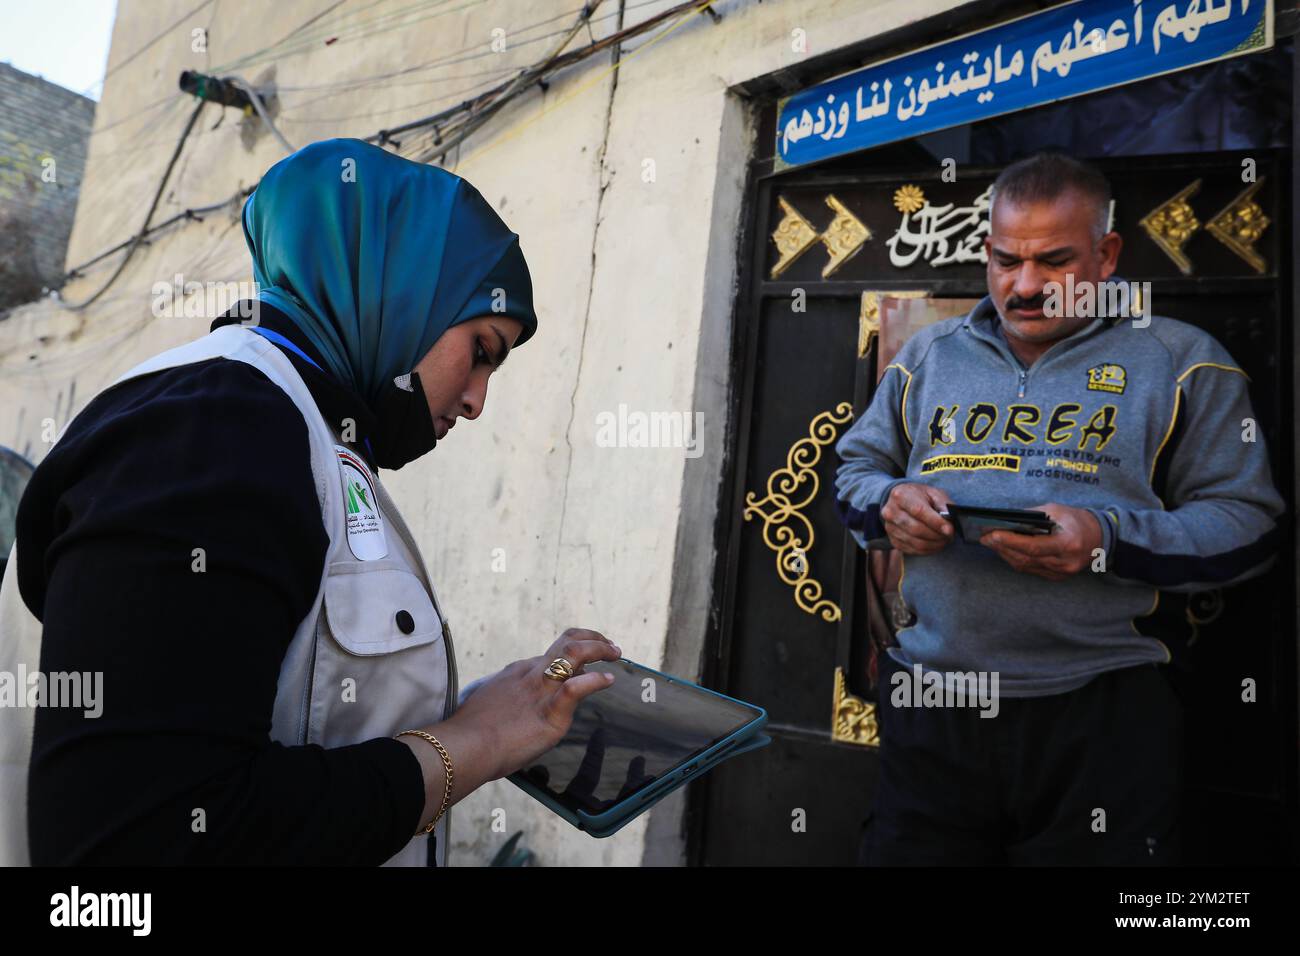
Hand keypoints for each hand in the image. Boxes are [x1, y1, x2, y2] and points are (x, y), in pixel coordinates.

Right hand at [447, 627, 621, 780]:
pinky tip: (608, 680)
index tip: (584, 665)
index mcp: (517, 674)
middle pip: (567, 643)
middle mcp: (532, 675)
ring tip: (615, 653)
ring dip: (599, 649)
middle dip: (592, 638)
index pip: (550, 657)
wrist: (464, 747)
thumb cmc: (470, 735)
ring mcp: (542, 691)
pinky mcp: (551, 712)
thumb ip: (504, 703)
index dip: (571, 658)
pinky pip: (578, 687)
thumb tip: (511, 711)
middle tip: (609, 645)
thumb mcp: (487, 706)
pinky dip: (596, 681)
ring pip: (574, 653)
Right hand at [881, 482, 954, 554]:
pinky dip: (928, 550)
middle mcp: (891, 512)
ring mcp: (889, 527)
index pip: (918, 511)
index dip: (935, 522)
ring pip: (916, 542)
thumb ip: (943, 504)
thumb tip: (949, 518)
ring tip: (944, 540)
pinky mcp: (893, 540)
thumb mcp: (933, 493)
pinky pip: (912, 550)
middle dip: (937, 535)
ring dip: (934, 544)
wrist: (902, 502)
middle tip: (949, 536)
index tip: (949, 529)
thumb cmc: (919, 496)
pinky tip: (935, 544)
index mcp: (900, 495)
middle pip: (916, 529)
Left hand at [979, 503, 1101, 580]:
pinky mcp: (1057, 577)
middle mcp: (1065, 562)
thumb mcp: (1056, 510)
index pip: (1033, 547)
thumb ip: (1032, 516)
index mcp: (1068, 543)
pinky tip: (1005, 550)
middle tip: (984, 537)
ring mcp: (1061, 573)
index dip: (1010, 541)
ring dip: (1005, 554)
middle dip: (1002, 547)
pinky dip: (1016, 559)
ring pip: (1025, 565)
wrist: (1101, 537)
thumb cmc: (1077, 520)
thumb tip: (1005, 520)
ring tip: (990, 542)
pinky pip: (1031, 569)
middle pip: (1025, 558)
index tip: (991, 534)